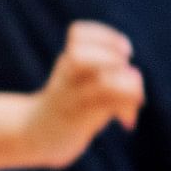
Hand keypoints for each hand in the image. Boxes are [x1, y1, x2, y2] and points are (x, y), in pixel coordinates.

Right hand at [23, 22, 141, 167]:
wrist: (36, 136)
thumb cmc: (68, 106)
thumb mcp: (77, 81)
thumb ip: (103, 71)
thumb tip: (134, 75)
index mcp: (66, 63)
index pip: (79, 34)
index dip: (106, 36)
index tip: (124, 50)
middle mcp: (66, 78)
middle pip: (82, 55)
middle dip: (113, 56)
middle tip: (126, 68)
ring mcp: (71, 101)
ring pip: (102, 83)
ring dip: (126, 85)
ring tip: (134, 95)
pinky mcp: (78, 123)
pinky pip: (107, 109)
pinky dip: (125, 108)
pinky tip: (126, 119)